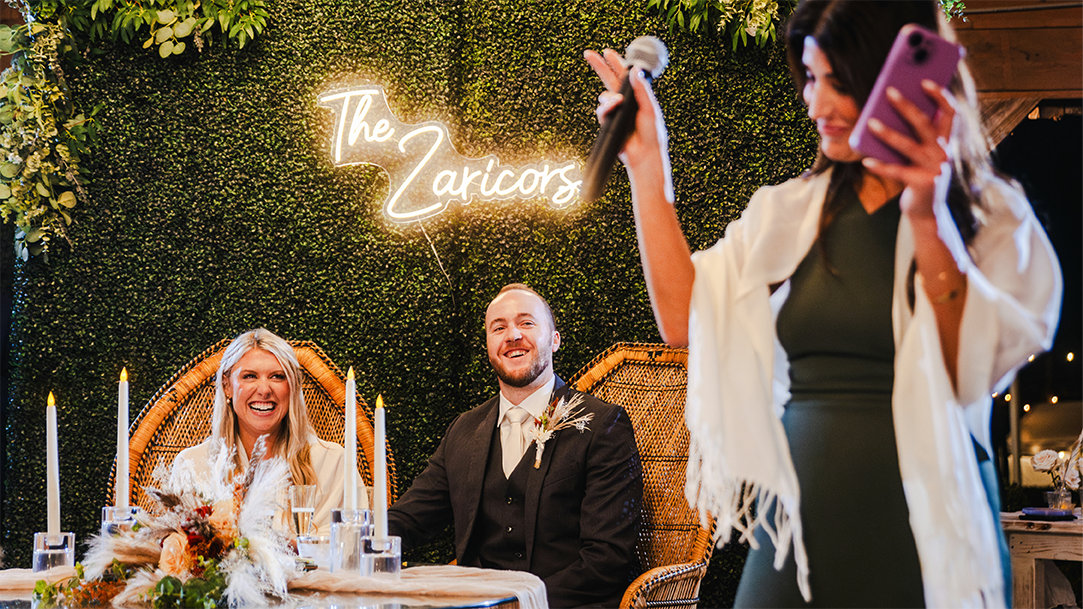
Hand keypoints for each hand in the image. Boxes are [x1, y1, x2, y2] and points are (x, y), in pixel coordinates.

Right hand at [583, 48, 669, 174]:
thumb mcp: (650, 108)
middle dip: (599, 66)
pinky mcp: (608, 122)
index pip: (625, 75)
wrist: (645, 154)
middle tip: (588, 54)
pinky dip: (606, 108)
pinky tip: (613, 107)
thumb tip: (634, 70)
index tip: (607, 52)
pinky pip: (602, 110)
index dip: (616, 63)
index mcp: (637, 95)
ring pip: (604, 96)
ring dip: (609, 97)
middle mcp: (625, 101)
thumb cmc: (652, 133)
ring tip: (619, 102)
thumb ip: (642, 89)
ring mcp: (616, 111)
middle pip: (609, 79)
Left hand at [861, 80, 956, 219]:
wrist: (927, 212)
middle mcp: (944, 152)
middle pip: (925, 124)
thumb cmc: (920, 176)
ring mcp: (933, 169)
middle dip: (906, 106)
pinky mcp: (920, 183)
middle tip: (888, 91)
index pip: (950, 112)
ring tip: (870, 123)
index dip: (940, 95)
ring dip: (887, 133)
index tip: (925, 80)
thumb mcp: (922, 154)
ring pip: (908, 146)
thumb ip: (916, 136)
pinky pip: (896, 172)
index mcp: (947, 141)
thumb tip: (890, 111)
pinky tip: (866, 161)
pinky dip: (880, 166)